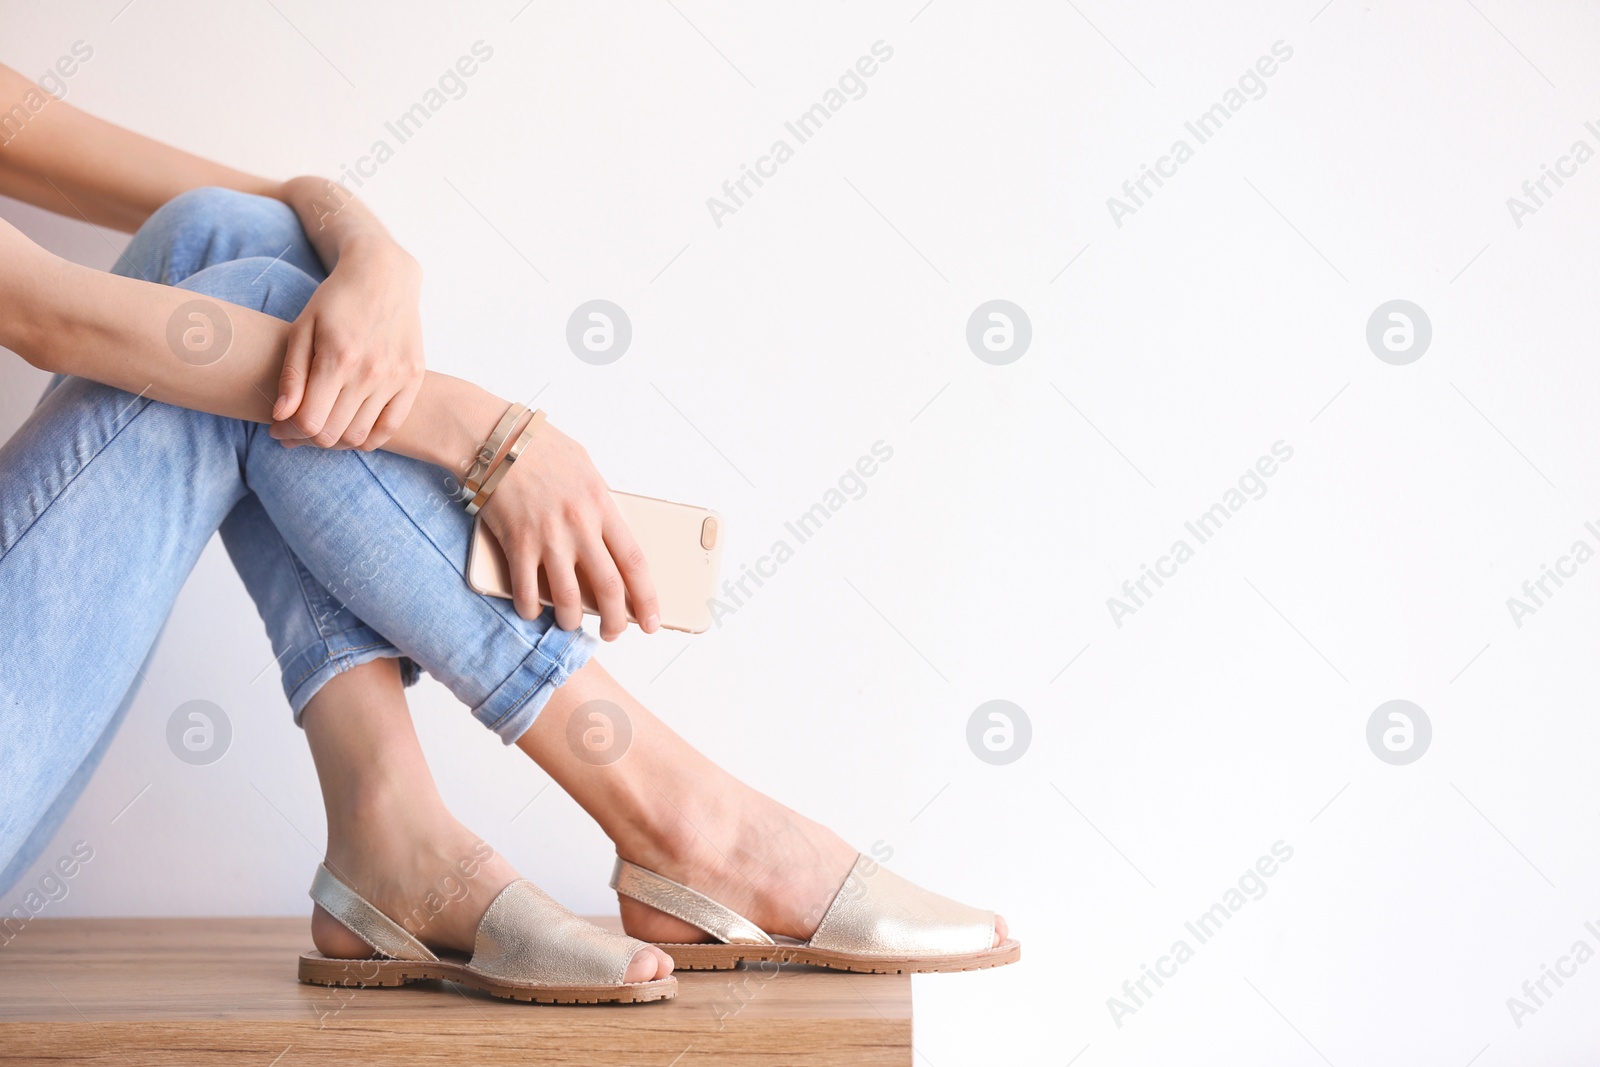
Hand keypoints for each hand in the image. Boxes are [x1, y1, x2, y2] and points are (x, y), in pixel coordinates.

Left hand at [268, 238, 423, 450]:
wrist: (384, 275)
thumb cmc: (336, 299)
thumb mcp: (303, 327)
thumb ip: (292, 375)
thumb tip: (281, 417)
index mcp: (338, 358)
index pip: (310, 422)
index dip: (288, 432)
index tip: (278, 428)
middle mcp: (370, 372)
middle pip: (333, 434)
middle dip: (307, 439)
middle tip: (295, 430)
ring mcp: (396, 378)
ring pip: (360, 436)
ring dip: (335, 441)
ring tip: (322, 427)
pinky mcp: (413, 378)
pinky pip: (390, 427)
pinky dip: (368, 439)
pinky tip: (351, 429)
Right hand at [477, 419, 660, 639]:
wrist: (496, 439)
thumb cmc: (541, 448)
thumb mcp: (586, 467)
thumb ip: (600, 502)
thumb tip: (611, 533)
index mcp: (603, 506)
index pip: (635, 562)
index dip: (646, 598)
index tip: (652, 621)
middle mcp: (580, 526)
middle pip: (607, 588)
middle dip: (615, 621)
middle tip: (614, 634)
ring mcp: (548, 537)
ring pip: (567, 597)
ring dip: (571, 620)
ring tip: (571, 625)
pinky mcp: (516, 543)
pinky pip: (526, 589)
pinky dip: (529, 608)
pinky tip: (531, 612)